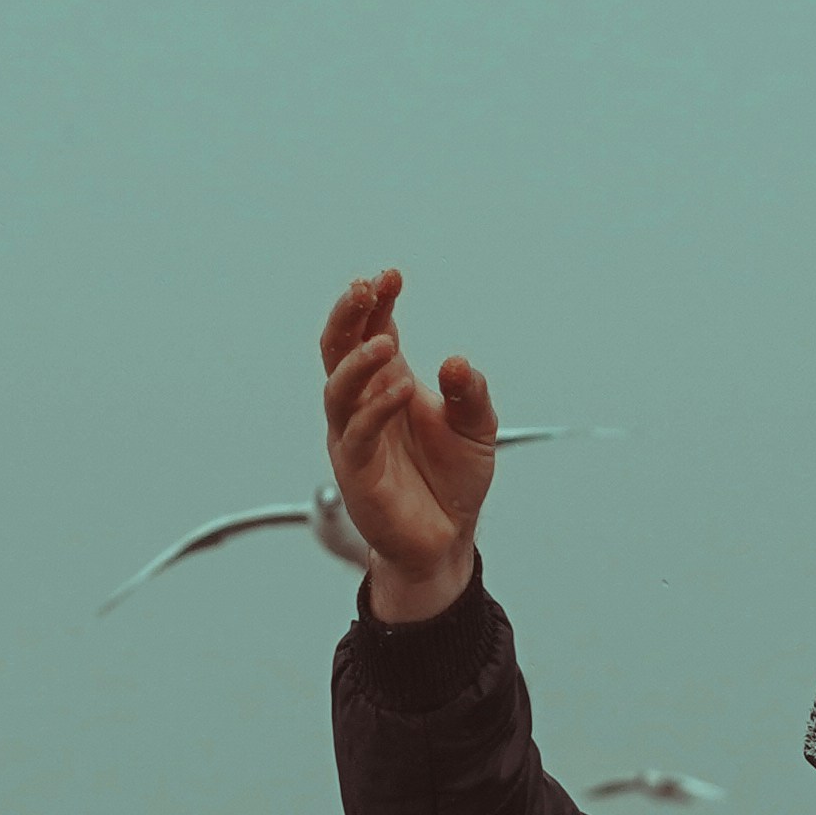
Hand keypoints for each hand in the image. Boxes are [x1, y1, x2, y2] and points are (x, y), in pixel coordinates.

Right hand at [317, 269, 499, 623]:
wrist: (446, 539)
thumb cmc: (452, 479)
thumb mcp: (478, 429)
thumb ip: (470, 394)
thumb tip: (456, 362)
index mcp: (387, 385)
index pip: (372, 331)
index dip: (377, 301)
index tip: (392, 275)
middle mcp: (363, 406)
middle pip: (337, 349)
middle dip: (348, 315)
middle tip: (365, 286)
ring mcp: (355, 438)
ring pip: (338, 388)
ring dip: (358, 360)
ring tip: (386, 339)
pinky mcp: (358, 472)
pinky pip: (359, 433)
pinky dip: (376, 408)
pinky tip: (401, 390)